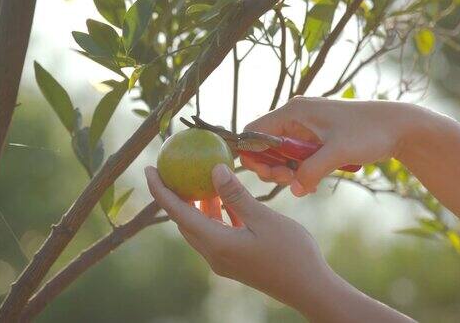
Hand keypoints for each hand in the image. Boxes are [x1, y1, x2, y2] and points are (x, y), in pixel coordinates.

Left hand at [145, 164, 414, 321]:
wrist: (310, 289)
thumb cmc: (291, 253)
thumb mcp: (264, 218)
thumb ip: (236, 195)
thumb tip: (214, 170)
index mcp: (216, 244)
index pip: (178, 213)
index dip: (160, 190)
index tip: (149, 169)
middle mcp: (214, 254)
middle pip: (184, 221)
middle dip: (174, 197)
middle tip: (171, 171)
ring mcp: (224, 260)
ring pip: (200, 228)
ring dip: (197, 206)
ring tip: (199, 182)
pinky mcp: (235, 262)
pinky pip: (216, 235)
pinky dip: (215, 216)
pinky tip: (225, 201)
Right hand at [242, 97, 419, 194]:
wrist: (399, 127)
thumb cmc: (369, 131)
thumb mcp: (338, 152)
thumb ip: (312, 170)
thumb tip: (294, 190)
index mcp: (293, 112)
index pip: (254, 133)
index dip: (254, 156)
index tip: (272, 175)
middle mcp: (294, 118)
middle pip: (264, 147)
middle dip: (272, 168)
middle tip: (291, 182)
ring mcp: (304, 129)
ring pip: (279, 155)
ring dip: (286, 173)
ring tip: (305, 184)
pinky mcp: (314, 140)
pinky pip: (295, 158)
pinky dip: (299, 172)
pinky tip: (313, 183)